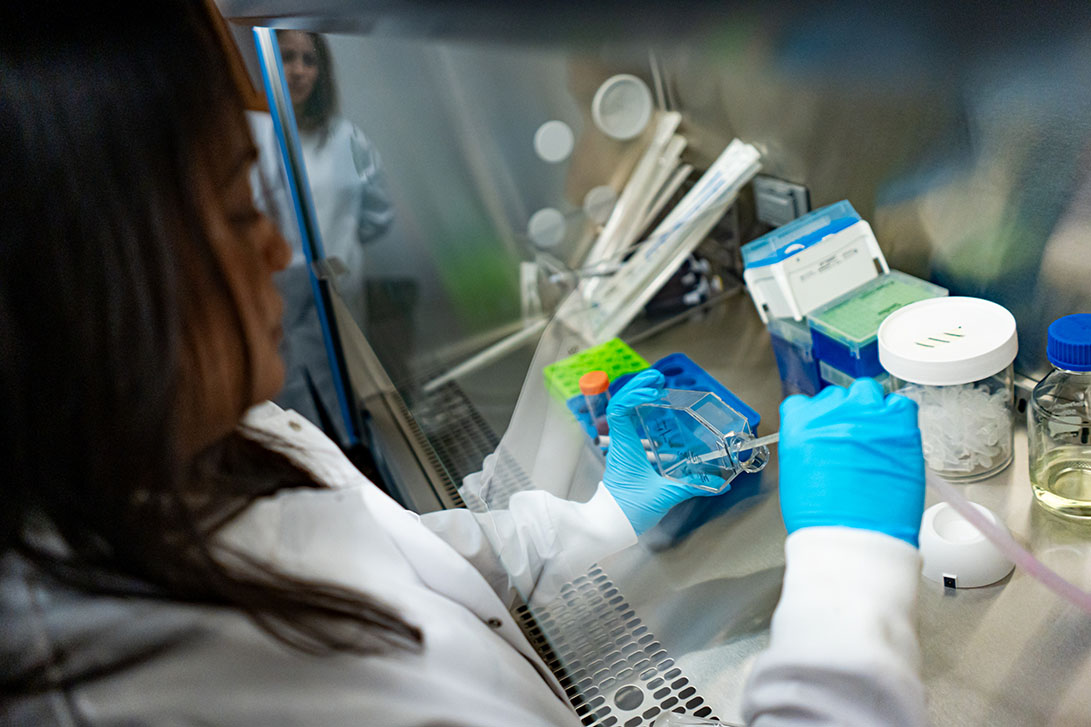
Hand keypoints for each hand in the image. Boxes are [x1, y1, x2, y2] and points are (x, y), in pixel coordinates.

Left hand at [603, 369, 723, 534]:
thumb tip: (719, 482)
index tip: (652, 387)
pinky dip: (640, 416)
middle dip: (638, 388)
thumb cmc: (628, 510)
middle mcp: (621, 444)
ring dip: (638, 400)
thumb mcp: (664, 496)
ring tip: (657, 390)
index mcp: (626, 447)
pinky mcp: (627, 457)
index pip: (619, 410)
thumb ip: (692, 486)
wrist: (609, 525)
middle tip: (658, 379)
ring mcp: (622, 450)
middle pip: (622, 406)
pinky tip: (656, 416)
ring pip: (624, 416)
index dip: (633, 393)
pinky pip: (630, 428)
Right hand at [778, 378, 925, 545]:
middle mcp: (832, 411)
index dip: (816, 418)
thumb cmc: (821, 517)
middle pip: (838, 395)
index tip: (823, 431)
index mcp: (800, 423)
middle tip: (852, 441)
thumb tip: (822, 439)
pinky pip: (901, 404)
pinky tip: (893, 438)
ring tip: (875, 436)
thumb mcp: (795, 474)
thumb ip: (806, 444)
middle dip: (844, 414)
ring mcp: (867, 416)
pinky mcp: (900, 427)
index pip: (804, 403)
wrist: (854, 539)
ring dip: (870, 409)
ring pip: (868, 391)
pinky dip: (897, 417)